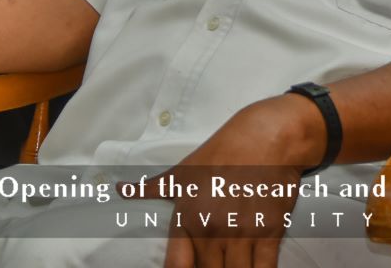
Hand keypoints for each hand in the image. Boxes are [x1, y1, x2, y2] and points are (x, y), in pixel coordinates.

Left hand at [129, 94, 323, 267]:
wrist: (265, 137)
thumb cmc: (221, 153)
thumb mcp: (182, 172)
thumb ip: (150, 189)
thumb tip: (120, 189)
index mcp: (187, 219)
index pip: (177, 267)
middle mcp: (212, 229)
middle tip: (215, 262)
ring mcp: (242, 232)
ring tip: (233, 264)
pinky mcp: (270, 231)